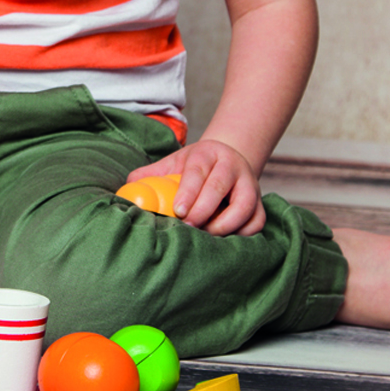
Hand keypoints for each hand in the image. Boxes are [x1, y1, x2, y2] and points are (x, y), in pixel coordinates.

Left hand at [124, 138, 265, 235]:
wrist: (227, 158)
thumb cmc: (195, 166)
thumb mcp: (174, 163)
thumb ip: (152, 174)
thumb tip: (129, 187)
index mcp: (207, 153)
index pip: (197, 171)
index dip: (188, 192)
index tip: (178, 210)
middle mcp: (231, 166)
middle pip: (220, 187)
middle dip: (203, 210)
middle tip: (188, 226)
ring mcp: (250, 184)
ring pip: (244, 205)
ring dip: (224, 224)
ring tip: (206, 234)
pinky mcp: (260, 202)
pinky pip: (258, 221)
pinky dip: (243, 232)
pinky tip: (224, 237)